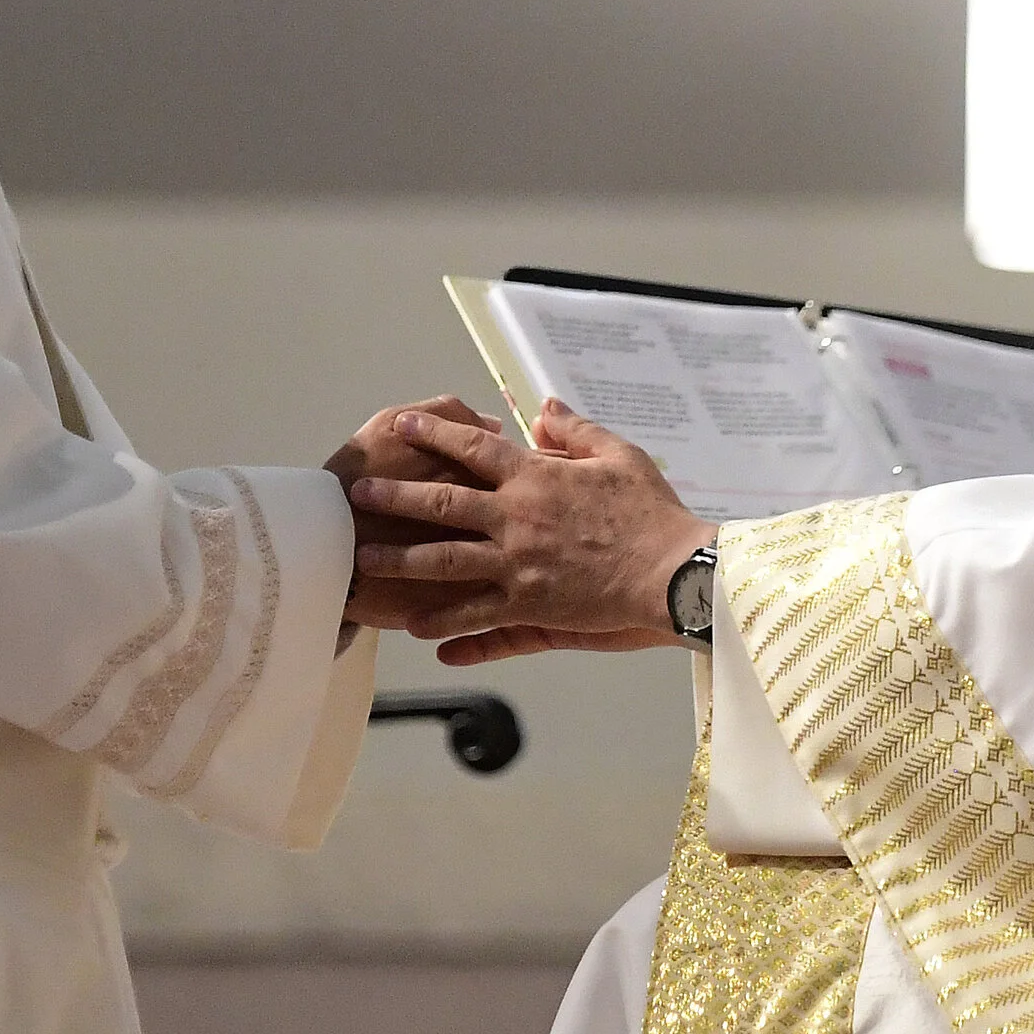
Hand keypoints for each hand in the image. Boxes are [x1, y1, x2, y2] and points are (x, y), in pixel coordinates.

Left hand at [350, 399, 712, 652]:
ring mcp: (519, 563)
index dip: (435, 433)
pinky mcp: (530, 604)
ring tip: (365, 559)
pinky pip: (476, 615)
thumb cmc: (653, 513)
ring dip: (401, 559)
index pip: (473, 447)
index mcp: (538, 476)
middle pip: (442, 503)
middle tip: (359, 492)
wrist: (674, 571)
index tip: (403, 425)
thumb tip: (544, 407)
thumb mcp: (620, 456)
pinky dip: (445, 622)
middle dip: (396, 495)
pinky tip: (416, 626)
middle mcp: (518, 517)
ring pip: (445, 560)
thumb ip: (576, 430)